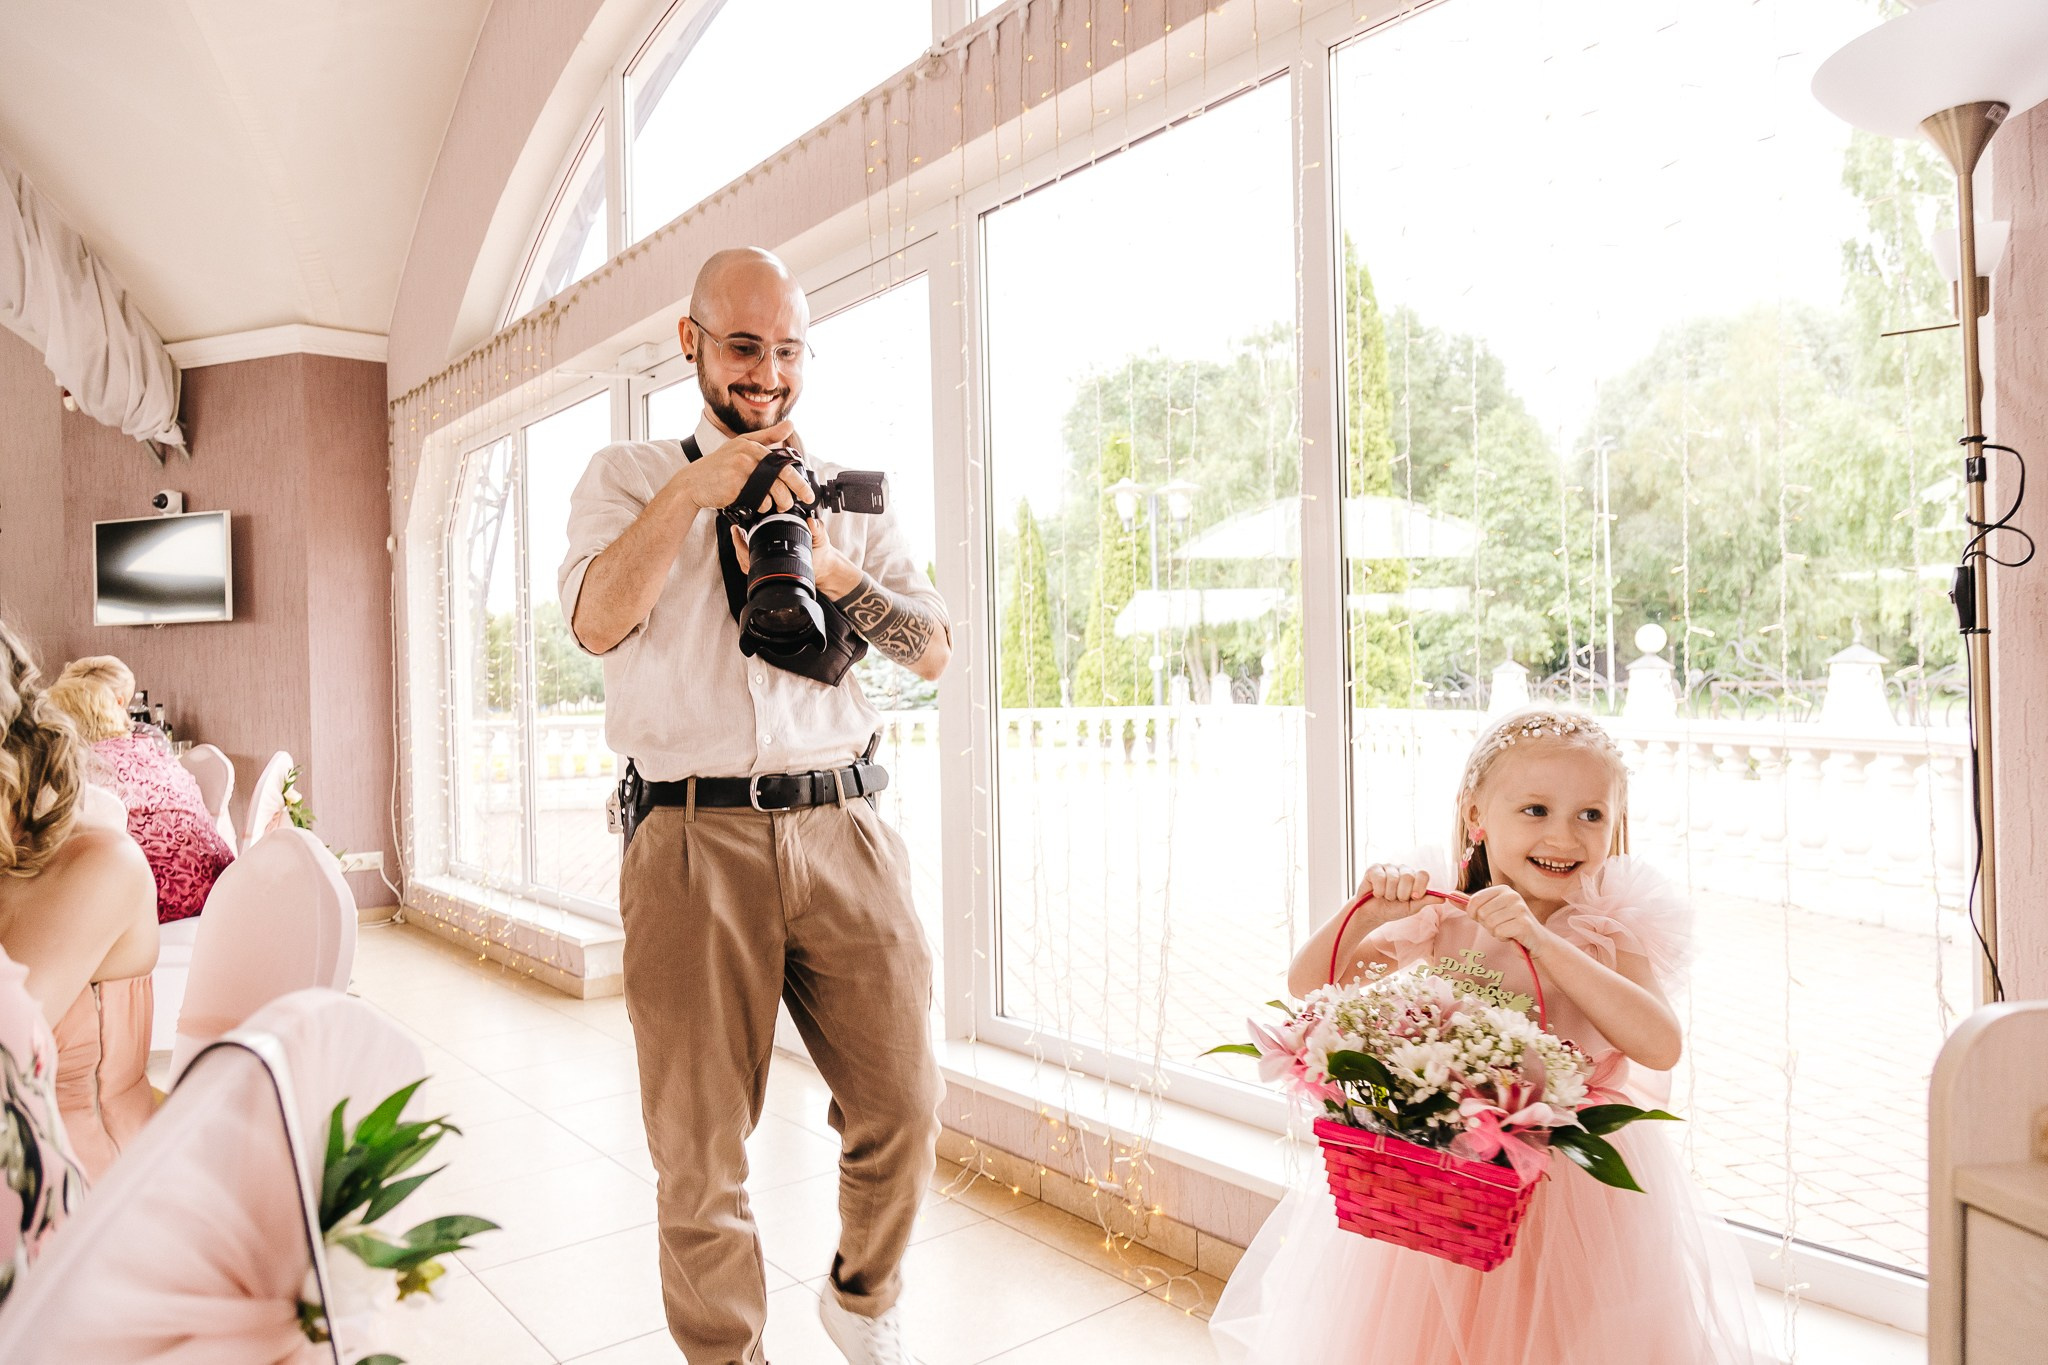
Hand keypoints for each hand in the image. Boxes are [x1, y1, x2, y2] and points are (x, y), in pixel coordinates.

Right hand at [674, 422, 811, 512]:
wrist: (693, 483)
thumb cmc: (718, 466)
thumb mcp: (741, 446)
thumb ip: (767, 436)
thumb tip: (790, 425)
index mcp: (752, 445)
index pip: (784, 462)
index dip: (799, 480)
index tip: (807, 492)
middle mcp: (747, 455)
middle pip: (783, 476)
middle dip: (796, 491)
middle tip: (802, 501)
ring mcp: (741, 469)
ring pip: (773, 491)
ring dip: (778, 502)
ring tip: (777, 506)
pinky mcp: (735, 485)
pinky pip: (758, 500)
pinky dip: (762, 506)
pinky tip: (756, 505)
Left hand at [729, 518, 863, 597]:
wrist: (824, 567)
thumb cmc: (820, 556)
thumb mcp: (822, 541)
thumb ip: (818, 530)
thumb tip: (811, 522)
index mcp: (782, 565)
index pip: (755, 558)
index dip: (743, 545)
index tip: (738, 531)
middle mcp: (774, 570)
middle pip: (745, 561)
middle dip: (738, 544)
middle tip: (735, 529)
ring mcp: (770, 570)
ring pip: (746, 563)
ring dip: (740, 548)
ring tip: (738, 532)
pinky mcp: (770, 567)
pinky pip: (752, 563)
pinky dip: (745, 552)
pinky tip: (745, 540)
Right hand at [1358, 864, 1432, 916]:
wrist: (1373, 914)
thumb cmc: (1393, 910)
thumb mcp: (1412, 908)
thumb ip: (1426, 901)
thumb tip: (1444, 898)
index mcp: (1415, 877)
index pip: (1423, 874)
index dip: (1419, 887)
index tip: (1414, 897)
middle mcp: (1403, 869)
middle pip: (1409, 876)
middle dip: (1402, 894)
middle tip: (1396, 899)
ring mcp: (1388, 867)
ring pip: (1393, 878)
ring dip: (1389, 894)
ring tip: (1385, 897)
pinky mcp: (1374, 869)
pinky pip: (1380, 877)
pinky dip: (1378, 891)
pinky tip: (1376, 893)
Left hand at [1466, 885, 1550, 953]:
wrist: (1534, 940)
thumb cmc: (1508, 924)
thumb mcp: (1488, 912)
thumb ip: (1470, 904)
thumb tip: (1450, 894)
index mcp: (1502, 889)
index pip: (1474, 900)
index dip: (1473, 914)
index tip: (1482, 918)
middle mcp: (1512, 895)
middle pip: (1482, 913)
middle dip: (1486, 924)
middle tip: (1499, 925)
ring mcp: (1520, 908)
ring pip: (1490, 923)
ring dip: (1495, 931)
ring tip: (1507, 929)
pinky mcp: (1524, 923)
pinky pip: (1499, 932)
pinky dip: (1502, 937)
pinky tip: (1512, 935)